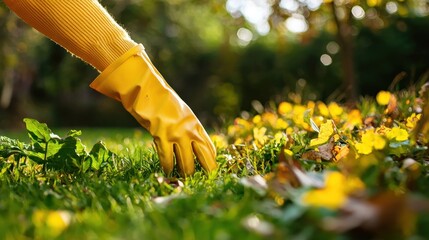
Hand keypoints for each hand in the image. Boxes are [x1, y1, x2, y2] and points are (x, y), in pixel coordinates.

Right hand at [90, 44, 216, 174]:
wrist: (148, 91)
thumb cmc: (164, 102)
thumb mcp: (182, 114)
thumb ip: (189, 128)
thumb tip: (194, 144)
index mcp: (195, 124)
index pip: (209, 145)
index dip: (212, 159)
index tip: (212, 168)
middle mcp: (189, 130)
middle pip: (203, 156)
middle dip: (206, 169)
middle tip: (207, 178)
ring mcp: (175, 134)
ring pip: (186, 161)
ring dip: (186, 172)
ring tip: (186, 178)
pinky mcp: (161, 137)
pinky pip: (167, 158)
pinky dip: (167, 166)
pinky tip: (168, 172)